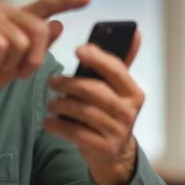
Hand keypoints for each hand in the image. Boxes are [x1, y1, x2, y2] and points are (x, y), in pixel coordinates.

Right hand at [0, 0, 90, 109]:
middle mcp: (6, 11)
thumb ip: (36, 48)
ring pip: (19, 44)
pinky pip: (0, 47)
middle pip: (39, 31)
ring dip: (7, 65)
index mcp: (18, 20)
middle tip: (17, 73)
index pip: (46, 6)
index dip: (67, 2)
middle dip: (33, 59)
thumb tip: (58, 25)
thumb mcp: (17, 65)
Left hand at [43, 31, 144, 184]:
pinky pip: (76, 133)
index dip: (97, 58)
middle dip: (69, 83)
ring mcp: (119, 132)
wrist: (113, 152)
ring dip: (61, 104)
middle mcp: (130, 112)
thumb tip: (135, 33)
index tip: (78, 49)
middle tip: (51, 81)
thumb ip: (119, 62)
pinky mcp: (104, 148)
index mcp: (134, 92)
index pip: (116, 70)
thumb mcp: (117, 88)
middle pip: (95, 91)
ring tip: (51, 102)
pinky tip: (49, 121)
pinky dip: (58, 125)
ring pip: (83, 112)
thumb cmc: (109, 110)